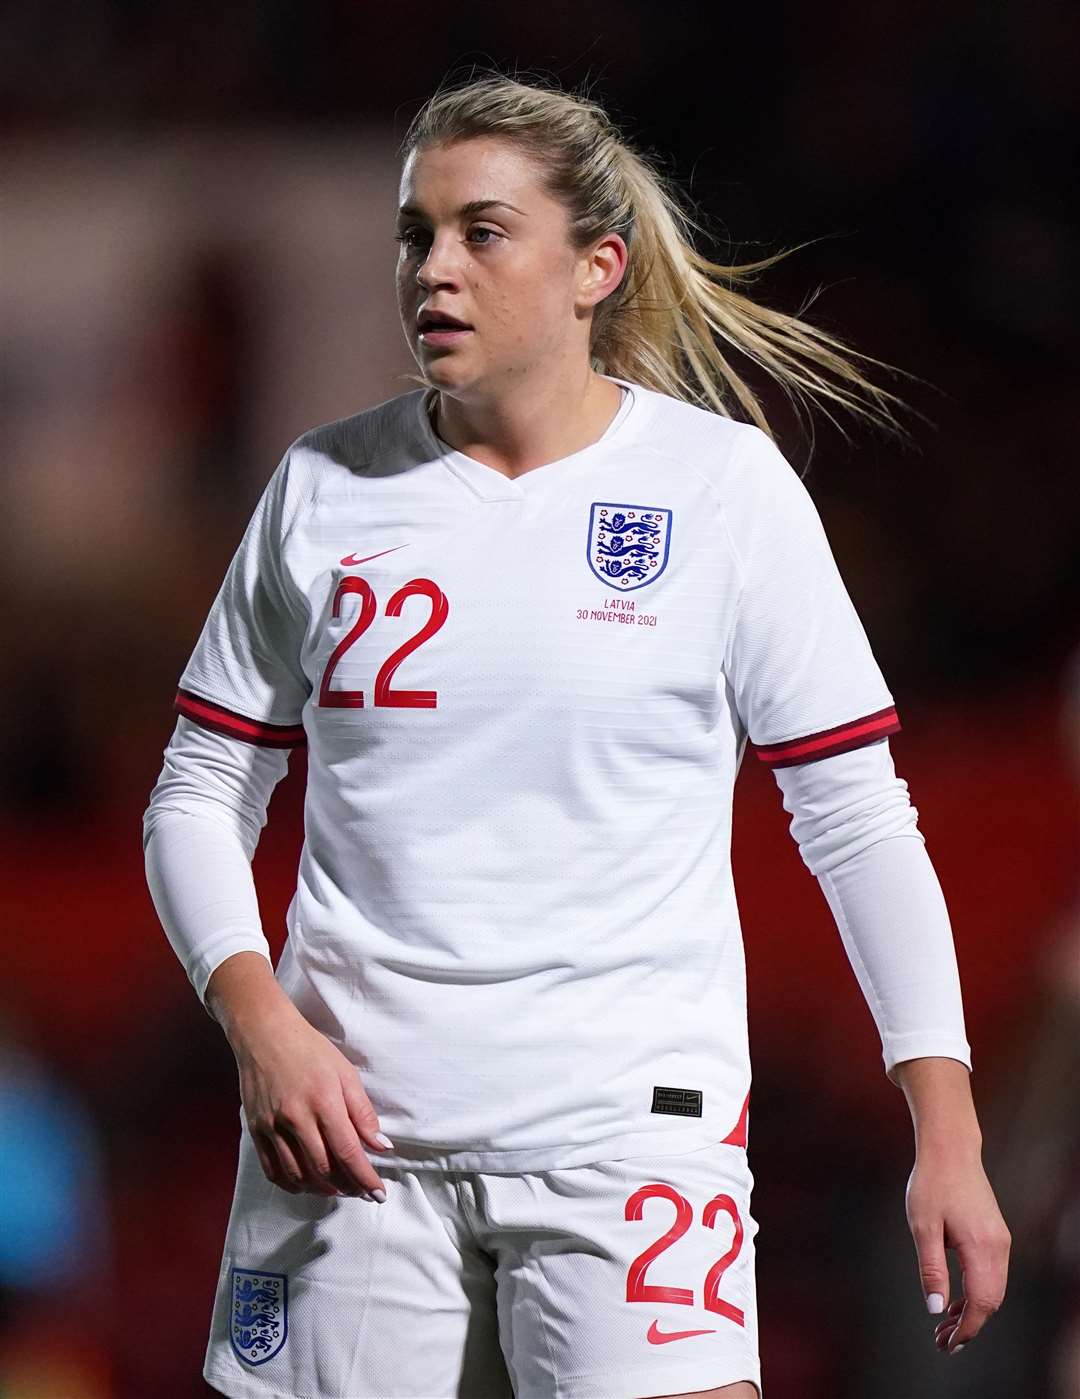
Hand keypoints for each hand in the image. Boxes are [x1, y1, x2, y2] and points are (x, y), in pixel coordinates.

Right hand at [230, 1002, 392, 1200]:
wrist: (264, 1034)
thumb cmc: (310, 1050)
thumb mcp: (345, 1073)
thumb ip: (363, 1113)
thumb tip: (381, 1147)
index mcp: (324, 1101)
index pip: (348, 1151)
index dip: (365, 1178)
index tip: (378, 1194)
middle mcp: (296, 1118)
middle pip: (324, 1169)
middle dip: (347, 1187)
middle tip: (361, 1191)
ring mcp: (272, 1126)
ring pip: (298, 1175)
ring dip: (321, 1189)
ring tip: (338, 1189)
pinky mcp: (255, 1130)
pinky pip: (273, 1170)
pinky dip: (292, 1184)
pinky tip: (307, 1184)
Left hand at [905, 1142, 1010, 1353]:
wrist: (951, 1148)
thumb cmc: (932, 1183)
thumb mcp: (923, 1227)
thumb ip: (931, 1270)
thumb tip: (935, 1309)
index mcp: (981, 1247)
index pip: (981, 1302)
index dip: (966, 1328)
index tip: (948, 1344)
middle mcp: (998, 1247)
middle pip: (991, 1301)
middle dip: (969, 1325)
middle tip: (943, 1341)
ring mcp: (1000, 1240)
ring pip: (994, 1289)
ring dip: (973, 1310)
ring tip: (946, 1325)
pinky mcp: (996, 1234)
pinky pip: (992, 1274)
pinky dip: (977, 1292)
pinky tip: (956, 1298)